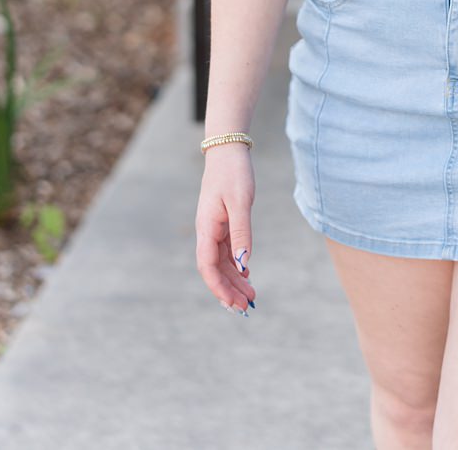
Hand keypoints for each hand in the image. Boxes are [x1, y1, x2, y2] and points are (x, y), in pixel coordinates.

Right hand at [195, 145, 257, 315]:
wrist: (228, 150)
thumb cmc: (233, 173)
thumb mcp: (240, 202)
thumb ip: (241, 233)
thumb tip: (243, 263)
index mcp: (206, 227)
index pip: (207, 265)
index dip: (218, 286)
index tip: (232, 302)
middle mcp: (207, 231)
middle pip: (214, 268)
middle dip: (228, 289)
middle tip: (246, 307)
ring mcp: (214, 228)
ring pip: (221, 262)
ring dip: (234, 280)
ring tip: (250, 296)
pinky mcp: (222, 224)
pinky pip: (226, 251)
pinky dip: (236, 266)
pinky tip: (246, 274)